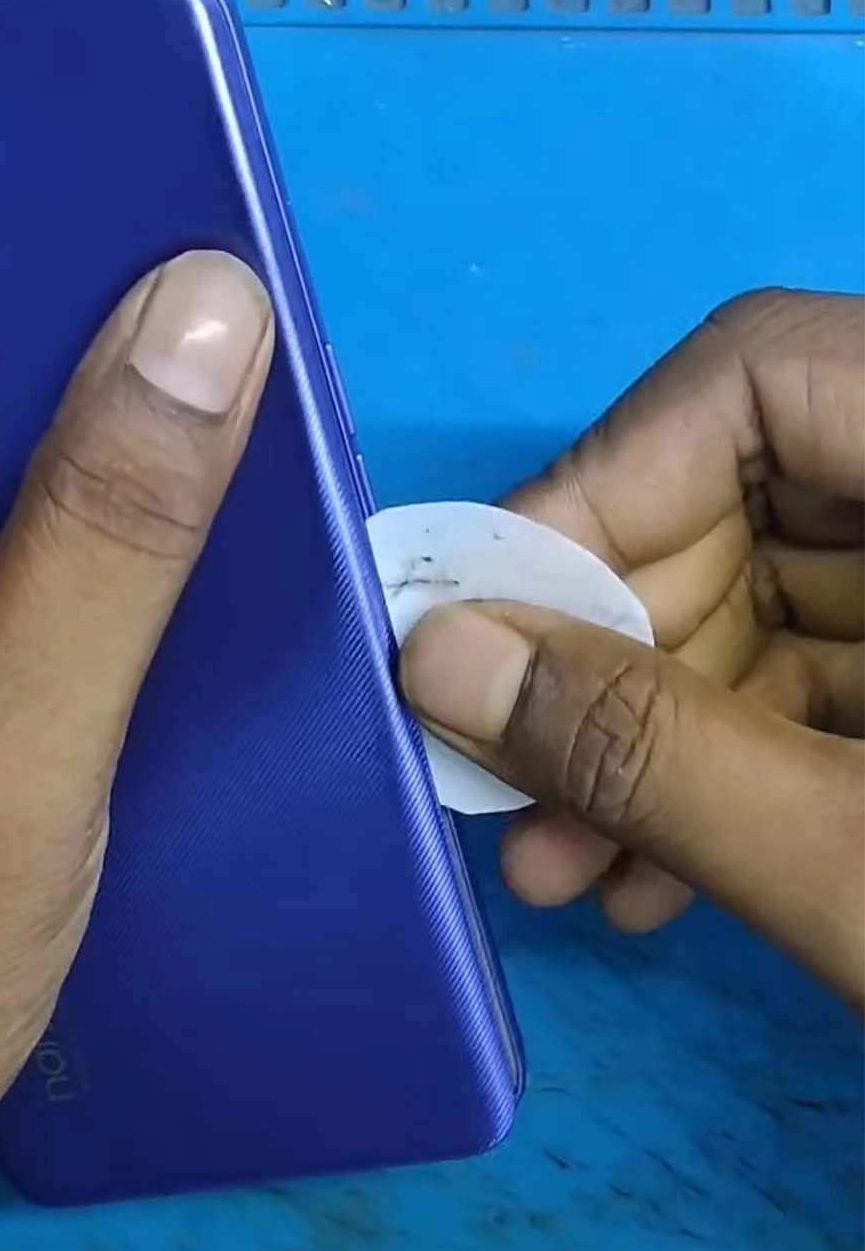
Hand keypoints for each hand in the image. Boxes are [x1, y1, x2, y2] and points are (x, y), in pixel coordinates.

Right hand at [401, 290, 862, 1002]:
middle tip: (502, 785)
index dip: (597, 487)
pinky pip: (818, 676)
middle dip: (602, 656)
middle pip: (739, 499)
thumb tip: (428, 659)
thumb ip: (646, 751)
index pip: (757, 375)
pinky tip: (657, 875)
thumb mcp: (861, 864)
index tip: (477, 624)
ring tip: (562, 867)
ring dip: (644, 734)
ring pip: (762, 604)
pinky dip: (726, 765)